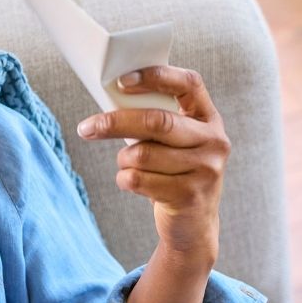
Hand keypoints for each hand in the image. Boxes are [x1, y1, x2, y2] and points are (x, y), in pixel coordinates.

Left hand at [76, 66, 229, 261]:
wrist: (194, 225)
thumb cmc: (174, 173)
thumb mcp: (176, 143)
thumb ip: (157, 121)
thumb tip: (111, 99)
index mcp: (209, 118)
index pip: (189, 83)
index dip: (156, 77)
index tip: (122, 81)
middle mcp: (214, 141)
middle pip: (157, 122)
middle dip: (115, 123)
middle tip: (87, 128)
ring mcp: (206, 169)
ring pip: (142, 154)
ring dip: (123, 160)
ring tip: (129, 166)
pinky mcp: (190, 195)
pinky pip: (139, 180)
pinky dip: (125, 180)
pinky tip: (133, 183)